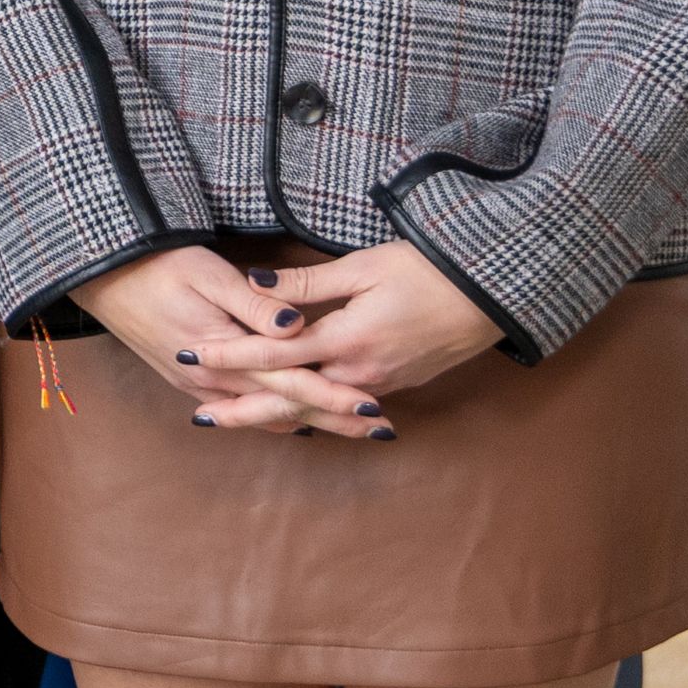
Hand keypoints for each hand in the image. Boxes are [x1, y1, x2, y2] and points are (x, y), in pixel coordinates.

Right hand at [71, 249, 386, 437]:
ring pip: (264, 415)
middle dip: (335, 420)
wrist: (103, 279)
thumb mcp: (208, 273)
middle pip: (285, 409)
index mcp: (224, 354)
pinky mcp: (189, 384)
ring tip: (350, 430)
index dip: (334, 397)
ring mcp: (199, 387)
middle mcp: (214, 381)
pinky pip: (241, 409)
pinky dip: (274, 419)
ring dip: (310, 422)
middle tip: (381, 431)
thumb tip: (295, 326)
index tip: (374, 408)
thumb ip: (255, 303)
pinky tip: (293, 422)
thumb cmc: (157, 266)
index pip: (292, 384)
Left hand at [210, 240, 499, 408]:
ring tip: (236, 420)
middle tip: (201, 417)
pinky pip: (343, 405)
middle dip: (244, 409)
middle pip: (291, 397)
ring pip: (317, 407)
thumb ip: (307, 282)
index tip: (194, 353)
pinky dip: (313, 412)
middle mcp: (361, 372)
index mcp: (348, 340)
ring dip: (275, 414)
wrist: (493, 295)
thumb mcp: (365, 267)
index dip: (231, 354)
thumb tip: (255, 282)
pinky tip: (292, 416)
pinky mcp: (396, 384)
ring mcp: (381, 383)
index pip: (275, 353)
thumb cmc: (430, 271)